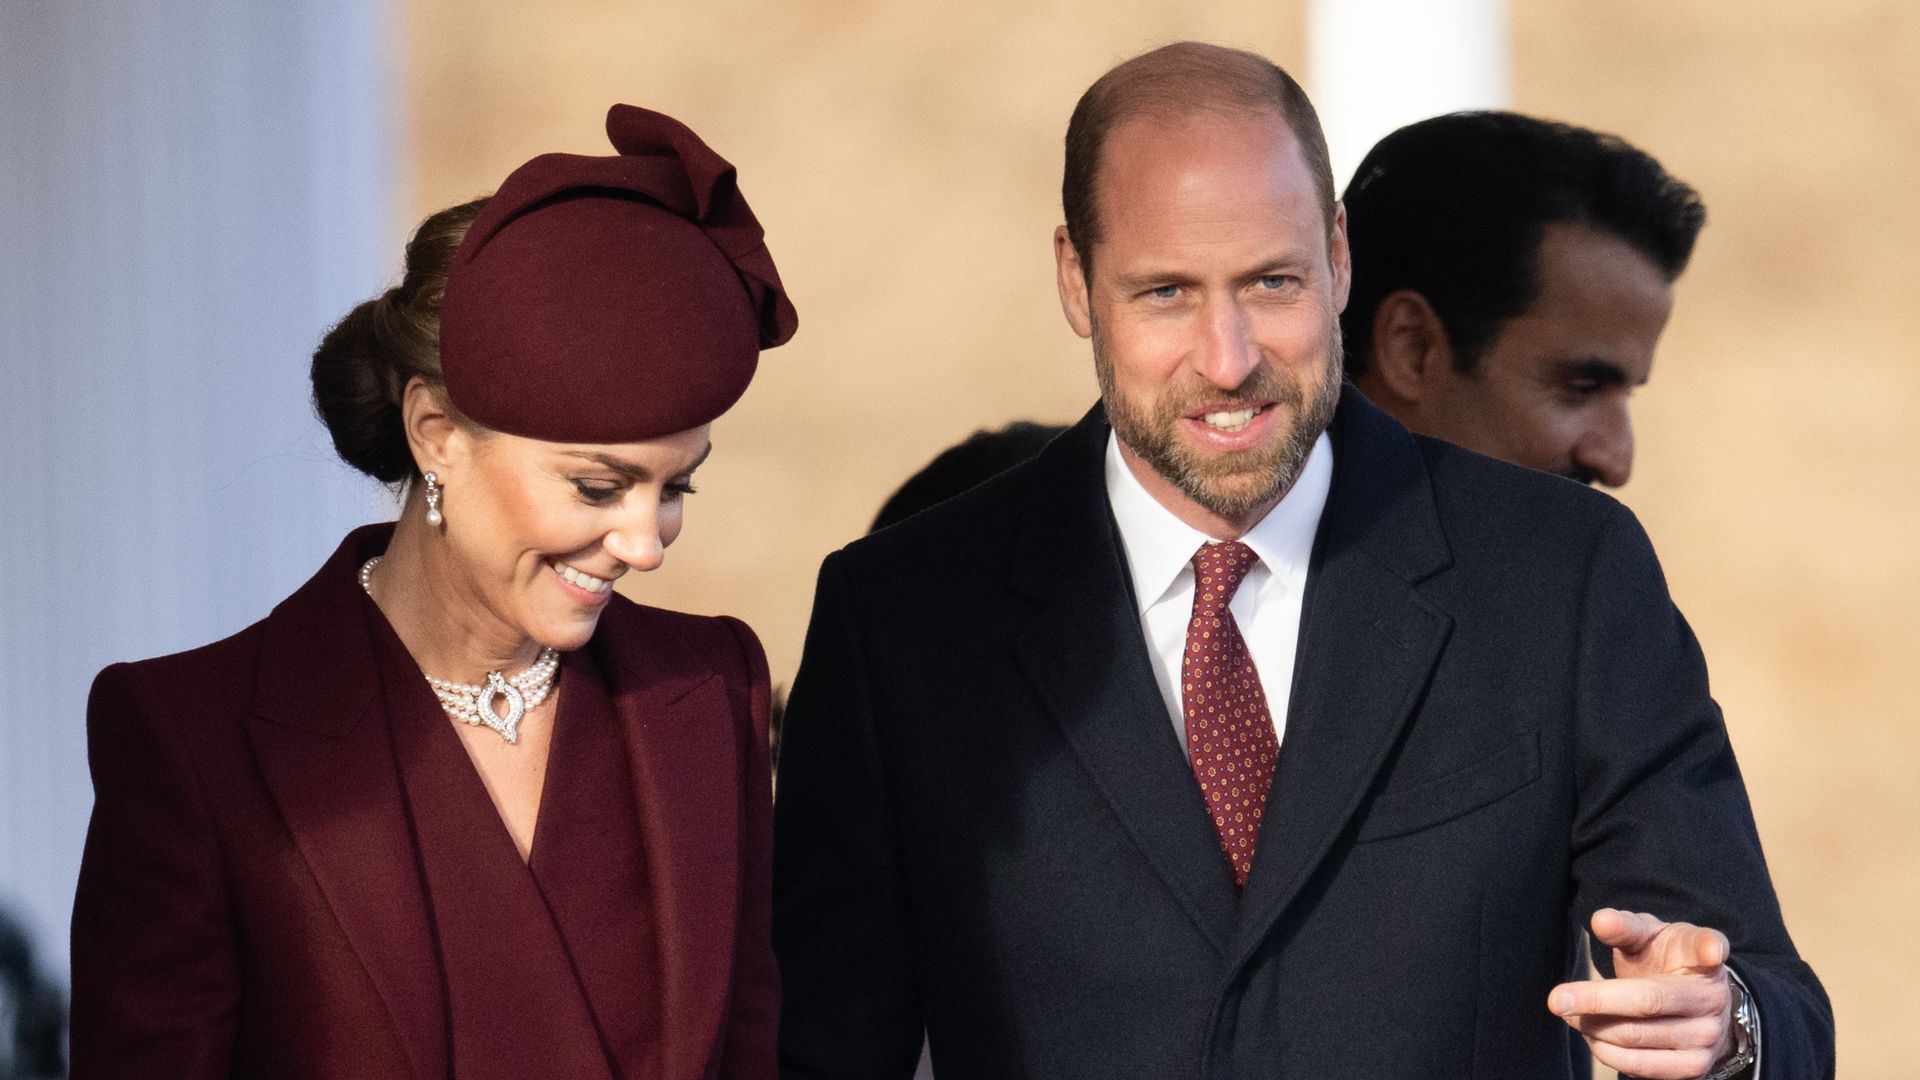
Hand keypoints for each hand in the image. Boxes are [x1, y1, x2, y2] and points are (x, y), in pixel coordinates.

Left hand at [1548, 908, 1738, 1078]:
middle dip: (1595, 1002)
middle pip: (1648, 1002)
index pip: (1707, 948)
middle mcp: (1714, 999)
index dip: (1710, 948)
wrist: (1692, 1000)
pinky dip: (1607, 1052)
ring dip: (1594, 1028)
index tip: (1711, 951)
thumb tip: (1600, 920)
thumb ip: (1624, 927)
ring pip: (1638, 1038)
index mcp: (1705, 958)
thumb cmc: (1665, 959)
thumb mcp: (1648, 935)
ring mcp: (1708, 1037)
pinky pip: (1643, 1067)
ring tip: (1571, 1015)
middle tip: (1556, 999)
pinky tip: (1592, 1035)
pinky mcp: (1695, 1068)